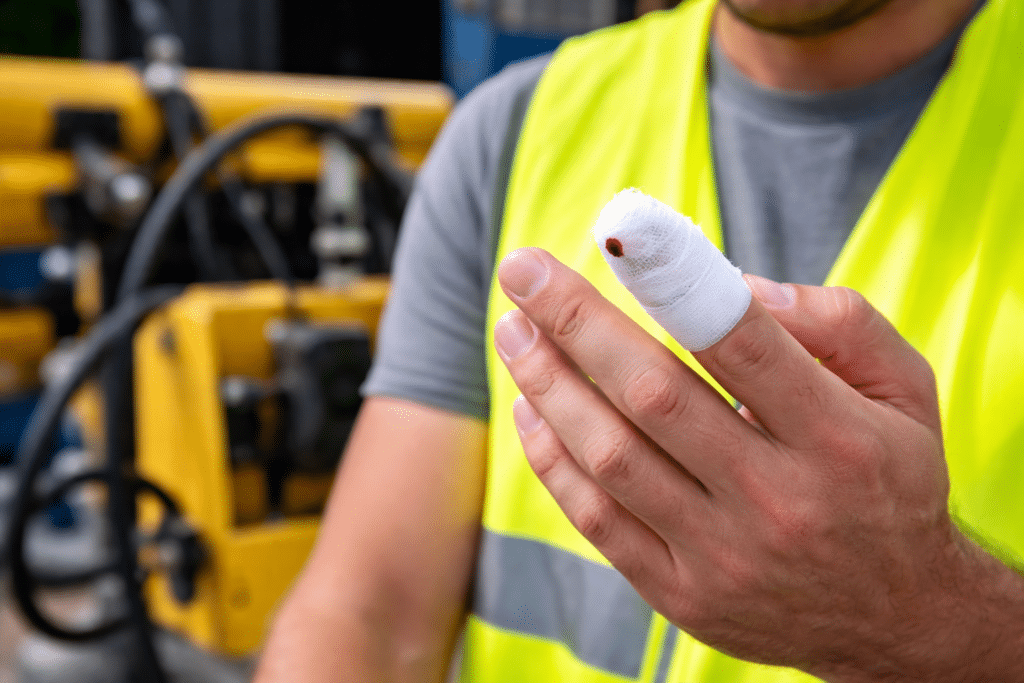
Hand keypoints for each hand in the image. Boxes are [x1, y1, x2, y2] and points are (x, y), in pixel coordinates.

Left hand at [493, 247, 1023, 681]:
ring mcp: (724, 555)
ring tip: (512, 328)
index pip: (739, 340)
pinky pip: (597, 520)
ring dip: (548, 383)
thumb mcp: (905, 389)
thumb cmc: (889, 480)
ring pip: (610, 457)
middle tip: (521, 269)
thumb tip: (737, 284)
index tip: (612, 229)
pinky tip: (531, 406)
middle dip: (575, 321)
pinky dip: (552, 459)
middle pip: (653, 393)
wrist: (897, 617)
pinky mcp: (682, 595)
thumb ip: (837, 324)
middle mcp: (778, 500)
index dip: (668, 276)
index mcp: (838, 437)